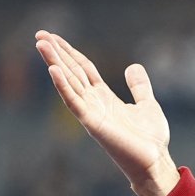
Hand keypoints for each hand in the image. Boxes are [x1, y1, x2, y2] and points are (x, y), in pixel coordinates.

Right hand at [35, 30, 179, 195]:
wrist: (155, 162)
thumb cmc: (151, 139)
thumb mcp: (147, 104)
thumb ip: (139, 86)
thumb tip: (133, 66)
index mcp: (104, 96)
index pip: (82, 68)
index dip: (69, 52)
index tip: (54, 36)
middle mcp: (94, 102)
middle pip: (71, 71)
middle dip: (56, 52)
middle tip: (39, 34)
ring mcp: (91, 112)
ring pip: (68, 82)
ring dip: (54, 62)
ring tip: (41, 44)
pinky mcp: (92, 124)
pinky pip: (74, 102)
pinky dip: (63, 86)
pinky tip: (53, 70)